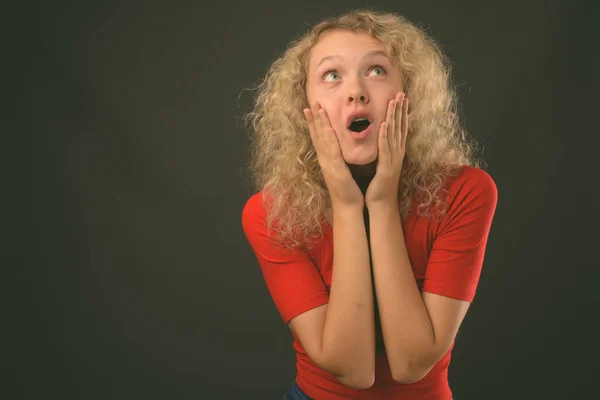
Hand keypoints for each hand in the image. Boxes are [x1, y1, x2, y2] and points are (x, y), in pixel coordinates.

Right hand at [304, 102, 363, 208]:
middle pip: (317, 136)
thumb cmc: (348, 190)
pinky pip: (332, 150)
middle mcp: (325, 161)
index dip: (314, 123)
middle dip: (314, 119)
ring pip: (323, 140)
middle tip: (311, 103)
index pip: (318, 138)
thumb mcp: (342, 171)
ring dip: (319, 123)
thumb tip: (337, 150)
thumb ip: (339, 159)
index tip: (310, 109)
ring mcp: (328, 165)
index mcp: (327, 160)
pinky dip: (329, 137)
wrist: (348, 207)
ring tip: (317, 109)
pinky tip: (328, 127)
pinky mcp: (335, 169)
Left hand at [365, 92, 408, 207]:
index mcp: (395, 152)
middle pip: (400, 127)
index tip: (402, 97)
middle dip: (400, 109)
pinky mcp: (386, 167)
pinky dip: (385, 136)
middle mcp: (397, 153)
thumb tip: (381, 138)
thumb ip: (383, 151)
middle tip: (401, 92)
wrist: (380, 203)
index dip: (402, 112)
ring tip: (394, 102)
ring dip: (394, 117)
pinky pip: (385, 149)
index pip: (400, 128)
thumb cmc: (379, 185)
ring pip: (394, 134)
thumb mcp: (382, 164)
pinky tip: (385, 124)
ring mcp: (393, 160)